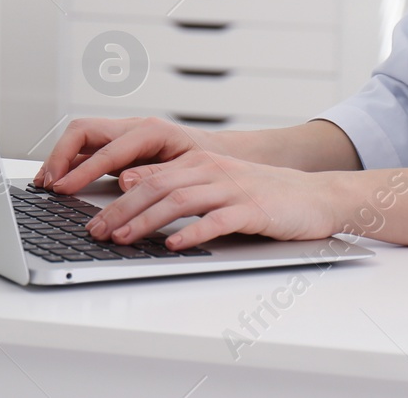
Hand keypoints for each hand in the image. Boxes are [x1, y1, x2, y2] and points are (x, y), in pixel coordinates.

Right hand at [34, 116, 219, 193]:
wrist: (218, 154)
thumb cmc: (207, 160)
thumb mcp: (189, 168)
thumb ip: (157, 174)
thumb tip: (125, 180)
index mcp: (150, 130)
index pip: (107, 149)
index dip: (82, 170)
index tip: (63, 188)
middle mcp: (132, 128)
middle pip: (84, 130)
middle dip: (61, 155)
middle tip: (48, 183)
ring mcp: (123, 136)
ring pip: (80, 137)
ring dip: (60, 158)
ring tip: (45, 182)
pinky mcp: (118, 147)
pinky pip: (86, 149)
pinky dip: (68, 163)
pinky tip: (58, 179)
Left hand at [86, 151, 340, 249]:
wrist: (317, 196)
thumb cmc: (264, 195)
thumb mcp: (216, 182)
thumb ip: (178, 182)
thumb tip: (134, 185)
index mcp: (200, 161)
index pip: (148, 176)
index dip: (116, 196)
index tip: (90, 217)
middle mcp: (212, 169)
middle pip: (157, 186)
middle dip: (122, 210)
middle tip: (97, 232)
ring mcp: (233, 187)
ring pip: (180, 199)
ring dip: (147, 221)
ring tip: (124, 239)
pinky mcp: (253, 209)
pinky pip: (217, 219)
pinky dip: (192, 232)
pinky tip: (174, 245)